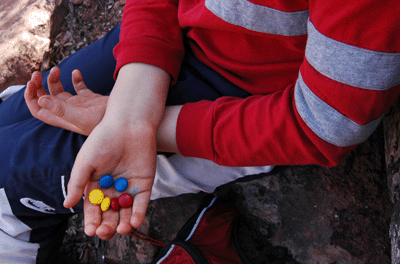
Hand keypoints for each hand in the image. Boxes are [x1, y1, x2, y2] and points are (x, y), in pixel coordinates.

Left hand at [24, 67, 107, 135]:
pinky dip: (75, 79)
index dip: (31, 97)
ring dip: (54, 80)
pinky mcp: (90, 99)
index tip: (32, 83)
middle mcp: (68, 111)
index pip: (38, 110)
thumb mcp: (80, 117)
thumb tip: (41, 100)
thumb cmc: (103, 122)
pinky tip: (75, 72)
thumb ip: (61, 110)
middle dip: (38, 86)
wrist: (125, 119)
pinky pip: (79, 87)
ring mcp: (78, 105)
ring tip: (57, 69)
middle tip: (37, 73)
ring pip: (60, 91)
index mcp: (62, 118)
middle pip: (46, 99)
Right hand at [62, 63, 170, 239]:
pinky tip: (133, 223)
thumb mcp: (85, 161)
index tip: (90, 231)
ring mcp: (129, 187)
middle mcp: (112, 188)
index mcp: (96, 185)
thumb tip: (67, 204)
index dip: (91, 220)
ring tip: (121, 230)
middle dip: (107, 225)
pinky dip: (138, 213)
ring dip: (123, 223)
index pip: (93, 208)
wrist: (129, 124)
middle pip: (109, 213)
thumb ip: (77, 183)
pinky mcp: (144, 184)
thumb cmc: (103, 139)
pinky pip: (141, 203)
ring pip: (125, 211)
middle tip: (105, 232)